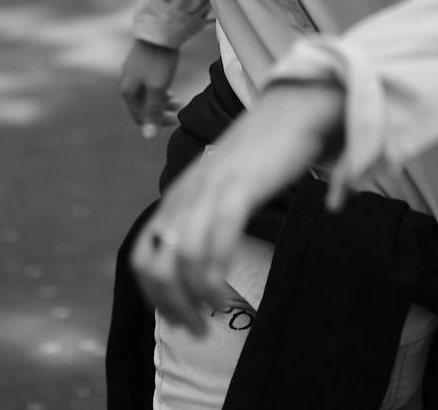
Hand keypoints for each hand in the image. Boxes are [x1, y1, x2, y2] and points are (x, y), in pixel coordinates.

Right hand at [119, 39, 179, 138]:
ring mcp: (132, 71)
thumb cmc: (159, 60)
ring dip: (162, 100)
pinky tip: (169, 86)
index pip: (140, 117)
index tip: (176, 121)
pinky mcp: (140, 62)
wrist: (159, 29)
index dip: (157, 123)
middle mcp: (126, 81)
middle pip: (143, 106)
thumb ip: (153, 111)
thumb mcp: (157, 88)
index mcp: (127, 90)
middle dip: (161, 110)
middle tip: (179, 109)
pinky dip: (159, 89)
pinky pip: (148, 83)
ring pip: (146, 94)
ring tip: (178, 99)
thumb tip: (148, 137)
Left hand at [130, 80, 345, 335]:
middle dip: (168, 306)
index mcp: (178, 195)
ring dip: (191, 300)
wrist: (296, 107)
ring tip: (209, 319)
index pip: (141, 255)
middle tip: (194, 330)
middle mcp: (185, 194)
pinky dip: (212, 277)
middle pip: (152, 265)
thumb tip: (204, 262)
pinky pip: (215, 241)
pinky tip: (222, 295)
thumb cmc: (267, 152)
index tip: (176, 319)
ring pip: (180, 259)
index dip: (152, 295)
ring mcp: (209, 190)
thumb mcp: (226, 187)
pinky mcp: (238, 187)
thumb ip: (209, 216)